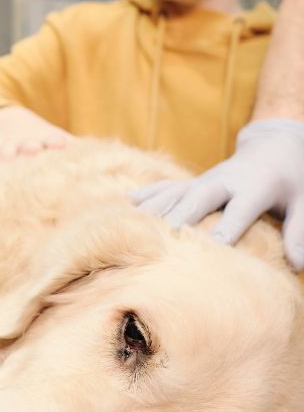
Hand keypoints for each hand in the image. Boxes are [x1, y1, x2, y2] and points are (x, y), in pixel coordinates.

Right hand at [0, 106, 72, 159]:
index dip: (55, 141)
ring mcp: (9, 145)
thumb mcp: (56, 139)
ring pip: (7, 150)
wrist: (12, 121)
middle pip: (28, 145)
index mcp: (45, 140)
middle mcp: (27, 142)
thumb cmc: (43, 139)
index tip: (61, 144)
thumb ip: (72, 150)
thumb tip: (101, 162)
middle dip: (30, 147)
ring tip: (7, 157)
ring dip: (8, 154)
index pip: (52, 140)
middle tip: (34, 147)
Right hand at [130, 119, 303, 270]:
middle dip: (181, 214)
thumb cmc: (294, 180)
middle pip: (200, 197)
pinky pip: (167, 186)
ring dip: (156, 207)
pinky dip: (148, 194)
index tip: (215, 246)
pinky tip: (126, 202)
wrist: (274, 146)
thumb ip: (300, 231)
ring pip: (177, 192)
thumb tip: (300, 265)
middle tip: (165, 234)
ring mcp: (205, 179)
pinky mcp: (193, 181)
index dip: (228, 226)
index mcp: (256, 185)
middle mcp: (225, 180)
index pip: (241, 209)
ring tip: (133, 224)